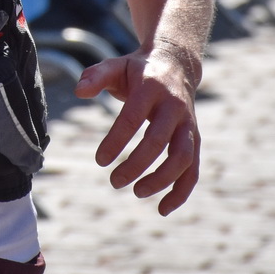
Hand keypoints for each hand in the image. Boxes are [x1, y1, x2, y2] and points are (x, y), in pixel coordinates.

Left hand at [75, 47, 200, 214]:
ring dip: (162, 180)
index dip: (116, 141)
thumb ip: (95, 76)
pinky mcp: (195, 138)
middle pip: (158, 141)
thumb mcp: (115, 65)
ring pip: (182, 158)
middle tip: (114, 181)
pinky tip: (163, 209)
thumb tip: (79, 92)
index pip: (132, 118)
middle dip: (136, 165)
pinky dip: (181, 191)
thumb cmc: (138, 70)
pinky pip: (193, 169)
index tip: (99, 161)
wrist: (176, 64)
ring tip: (137, 192)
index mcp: (151, 88)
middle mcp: (174, 106)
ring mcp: (188, 124)